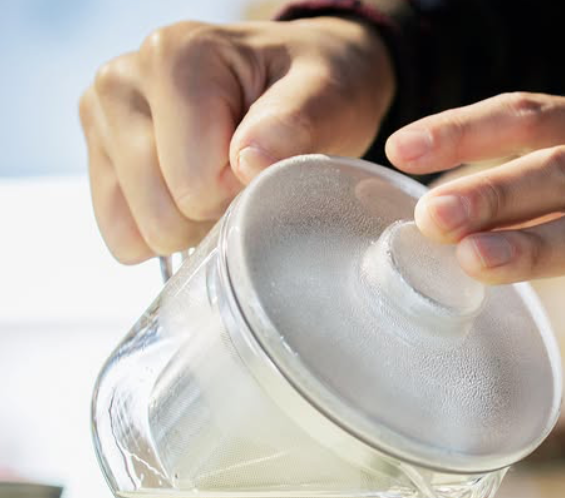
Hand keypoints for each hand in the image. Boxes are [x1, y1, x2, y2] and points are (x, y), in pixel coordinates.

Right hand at [79, 17, 394, 262]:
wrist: (298, 81)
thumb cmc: (315, 91)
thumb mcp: (329, 97)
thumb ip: (297, 122)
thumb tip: (250, 162)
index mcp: (176, 58)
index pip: (196, 185)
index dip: (240, 193)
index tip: (262, 165)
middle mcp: (123, 80)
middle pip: (161, 215)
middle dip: (212, 213)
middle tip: (242, 179)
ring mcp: (103, 118)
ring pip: (138, 231)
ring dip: (189, 225)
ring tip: (218, 183)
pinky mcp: (99, 154)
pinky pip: (121, 236)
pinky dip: (161, 234)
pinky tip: (188, 197)